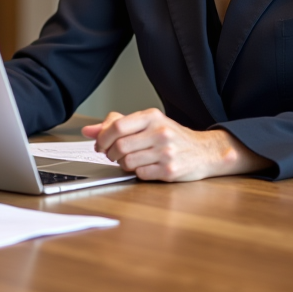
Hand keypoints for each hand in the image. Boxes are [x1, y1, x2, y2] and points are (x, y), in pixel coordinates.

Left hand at [81, 109, 269, 181]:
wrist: (205, 152)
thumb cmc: (171, 137)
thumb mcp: (147, 123)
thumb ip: (117, 124)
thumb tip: (88, 131)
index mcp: (152, 116)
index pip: (116, 126)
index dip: (102, 138)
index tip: (100, 144)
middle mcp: (160, 132)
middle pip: (119, 146)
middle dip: (110, 154)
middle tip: (113, 155)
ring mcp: (166, 152)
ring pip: (127, 162)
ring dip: (122, 164)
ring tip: (129, 161)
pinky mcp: (170, 170)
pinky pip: (140, 174)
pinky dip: (137, 173)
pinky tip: (144, 168)